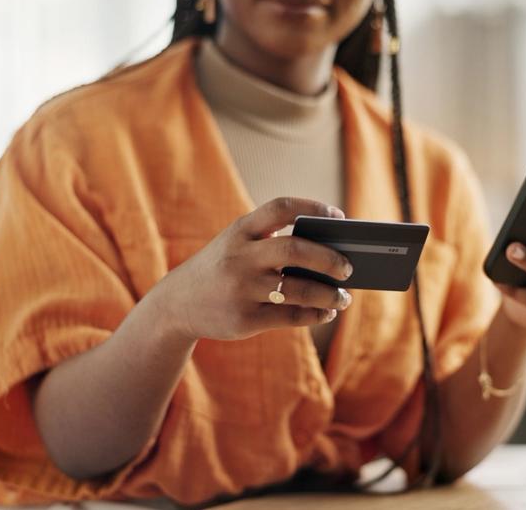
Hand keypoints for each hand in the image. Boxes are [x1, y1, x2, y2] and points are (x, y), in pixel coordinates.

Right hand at [150, 197, 355, 340]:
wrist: (176, 304)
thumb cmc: (221, 268)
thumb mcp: (236, 245)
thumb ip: (272, 242)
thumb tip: (329, 252)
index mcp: (240, 231)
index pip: (280, 208)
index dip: (313, 207)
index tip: (338, 215)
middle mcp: (240, 258)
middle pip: (294, 250)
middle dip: (329, 258)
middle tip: (349, 268)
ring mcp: (242, 289)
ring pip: (298, 289)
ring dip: (329, 294)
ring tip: (344, 297)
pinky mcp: (245, 319)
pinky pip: (291, 317)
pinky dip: (315, 315)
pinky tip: (326, 312)